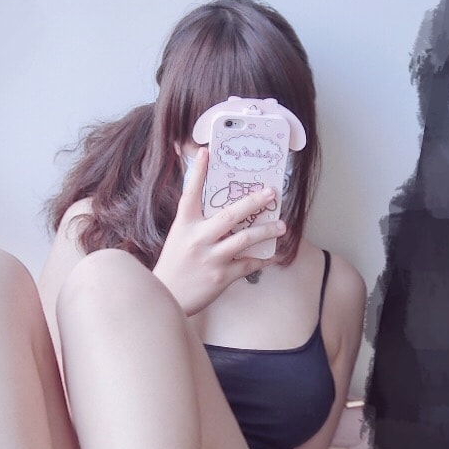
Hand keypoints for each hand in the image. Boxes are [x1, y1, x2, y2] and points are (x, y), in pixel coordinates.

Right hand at [152, 146, 285, 315]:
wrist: (167, 297)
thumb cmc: (175, 264)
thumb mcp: (180, 237)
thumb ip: (197, 221)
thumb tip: (224, 208)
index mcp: (184, 225)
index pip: (190, 193)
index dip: (199, 172)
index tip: (207, 152)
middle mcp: (197, 239)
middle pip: (230, 215)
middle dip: (253, 201)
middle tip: (270, 192)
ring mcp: (210, 258)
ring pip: (245, 239)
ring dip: (267, 231)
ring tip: (281, 226)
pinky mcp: (221, 277)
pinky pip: (248, 264)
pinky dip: (262, 259)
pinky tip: (272, 255)